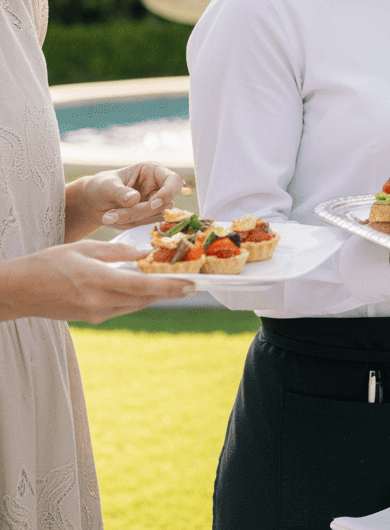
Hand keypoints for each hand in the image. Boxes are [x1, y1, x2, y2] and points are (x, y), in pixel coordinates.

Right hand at [0, 240, 195, 323]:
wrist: (18, 291)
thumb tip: (143, 254)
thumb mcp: (84, 248)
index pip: (143, 286)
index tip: (192, 285)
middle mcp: (99, 302)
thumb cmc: (48, 264)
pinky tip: (148, 290)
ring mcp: (95, 313)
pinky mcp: (91, 318)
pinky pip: (123, 308)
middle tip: (194, 285)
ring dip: (157, 296)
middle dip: (171, 292)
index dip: (171, 287)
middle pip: (145, 298)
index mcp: (98, 281)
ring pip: (136, 304)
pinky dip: (138, 298)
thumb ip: (116, 252)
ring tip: (179, 286)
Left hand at [65, 162, 184, 241]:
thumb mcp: (106, 186)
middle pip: (166, 202)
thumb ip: (120, 192)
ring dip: (133, 218)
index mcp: (153, 171)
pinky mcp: (150, 216)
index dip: (168, 192)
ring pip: (157, 215)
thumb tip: (134, 198)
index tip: (153, 204)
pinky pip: (148, 224)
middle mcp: (159, 186)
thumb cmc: (100, 187)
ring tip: (109, 215)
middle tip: (114, 215)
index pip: (173, 181)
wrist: (93, 203)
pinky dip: (131, 224)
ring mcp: (156, 202)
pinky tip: (115, 218)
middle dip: (142, 211)